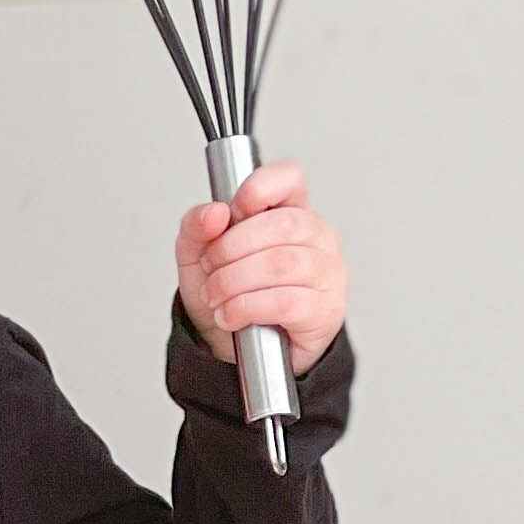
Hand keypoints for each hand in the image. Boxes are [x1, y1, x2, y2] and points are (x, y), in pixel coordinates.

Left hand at [175, 160, 347, 375]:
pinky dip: (246, 308)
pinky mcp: (325, 310)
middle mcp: (317, 237)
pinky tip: (231, 315)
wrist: (234, 344)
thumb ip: (197, 227)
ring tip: (216, 296)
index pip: (290, 179)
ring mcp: (327, 272)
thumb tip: (214, 213)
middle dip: (231, 248)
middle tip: (210, 269)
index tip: (235, 209)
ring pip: (281, 264)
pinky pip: (286, 302)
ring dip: (233, 282)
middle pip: (282, 225)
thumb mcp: (197, 255)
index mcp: (289, 211)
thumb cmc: (226, 291)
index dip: (262, 187)